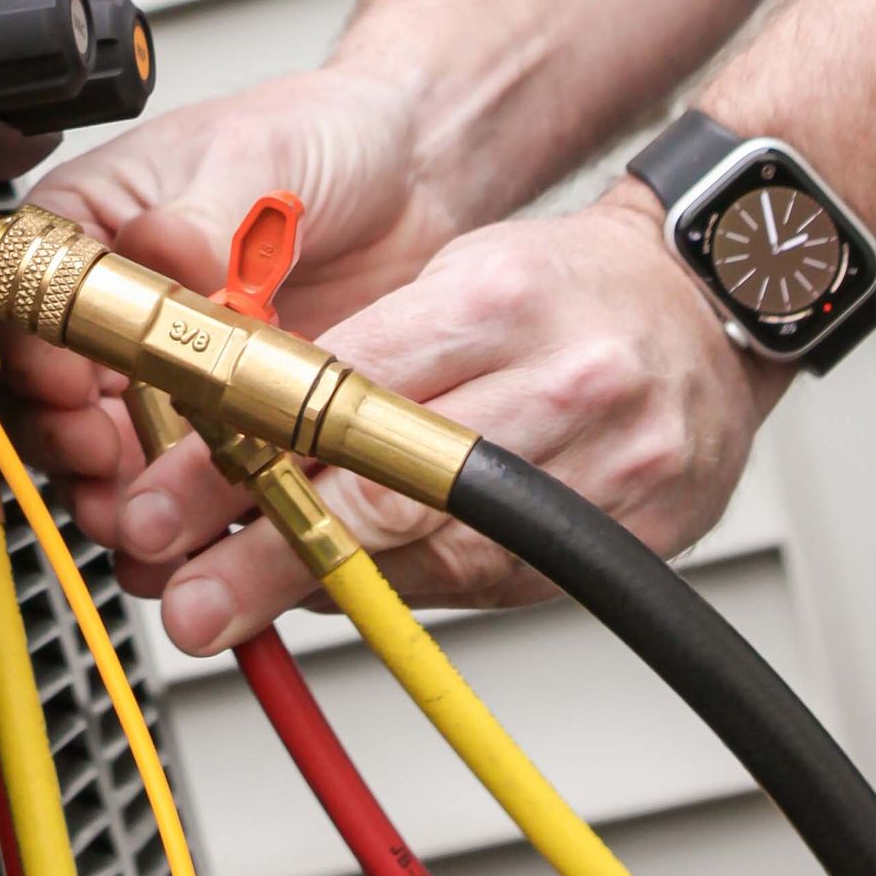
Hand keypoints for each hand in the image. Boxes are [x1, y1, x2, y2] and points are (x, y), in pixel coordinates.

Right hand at [0, 66, 455, 531]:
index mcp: (95, 224)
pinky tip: (201, 529)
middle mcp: (117, 304)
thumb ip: (202, 213)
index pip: (31, 298)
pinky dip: (188, 510)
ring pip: (111, 448)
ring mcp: (170, 366)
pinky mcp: (228, 415)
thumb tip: (159, 248)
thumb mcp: (257, 154)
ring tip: (145, 517)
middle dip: (69, 441)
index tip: (75, 387)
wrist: (411, 171)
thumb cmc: (317, 134)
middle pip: (53, 392)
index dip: (40, 352)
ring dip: (119, 490)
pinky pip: (190, 476)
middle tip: (104, 461)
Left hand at [110, 185, 784, 652]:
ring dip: (330, 584)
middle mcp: (561, 382)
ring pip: (441, 554)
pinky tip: (355, 588)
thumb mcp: (457, 275)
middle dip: (271, 550)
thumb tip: (231, 439)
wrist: (711, 305)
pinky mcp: (635, 539)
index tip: (164, 505)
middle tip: (188, 596)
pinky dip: (413, 590)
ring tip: (238, 601)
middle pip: (386, 488)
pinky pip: (498, 585)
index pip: (342, 387)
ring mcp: (608, 468)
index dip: (240, 454)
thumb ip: (354, 353)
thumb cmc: (566, 286)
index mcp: (498, 297)